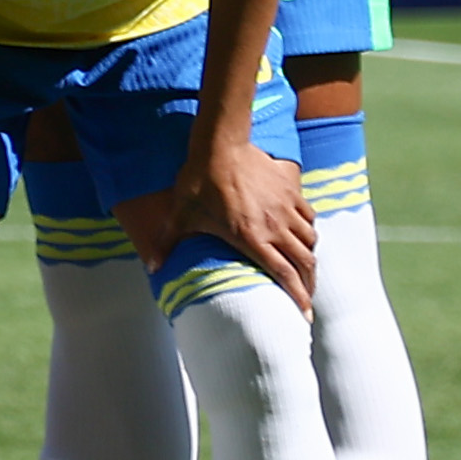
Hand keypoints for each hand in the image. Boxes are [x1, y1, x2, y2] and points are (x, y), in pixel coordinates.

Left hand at [156, 132, 317, 311]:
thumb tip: (151, 266)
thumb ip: (167, 242)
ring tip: (305, 267)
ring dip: (309, 257)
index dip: (298, 297)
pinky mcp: (291, 191)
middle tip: (308, 296)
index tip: (305, 314)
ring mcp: (286, 208)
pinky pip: (309, 216)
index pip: (284, 275)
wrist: (220, 145)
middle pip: (305, 262)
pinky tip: (302, 234)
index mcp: (253, 238)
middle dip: (310, 284)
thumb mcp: (180, 215)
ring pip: (310, 240)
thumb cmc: (198, 181)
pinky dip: (308, 229)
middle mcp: (275, 227)